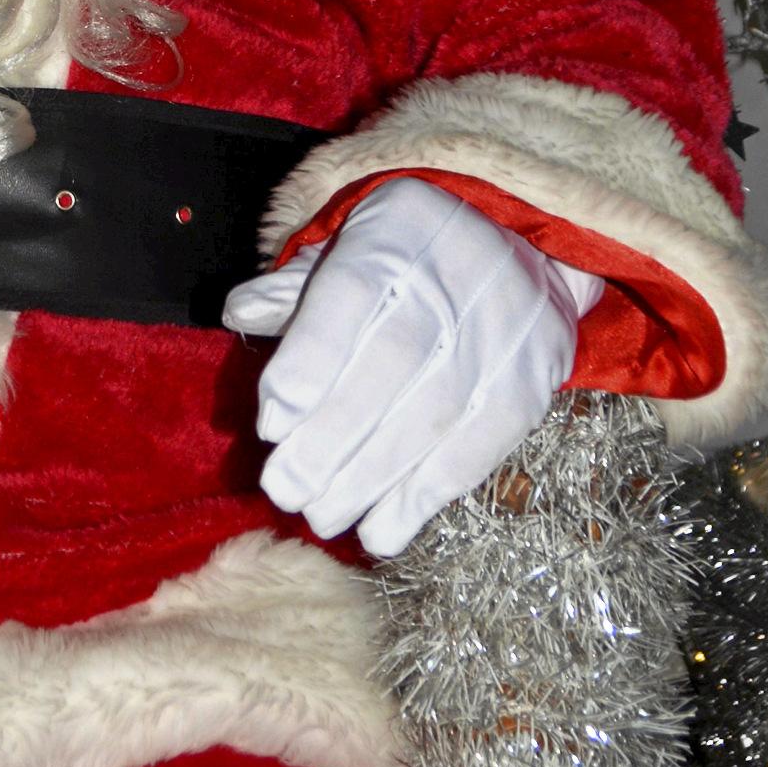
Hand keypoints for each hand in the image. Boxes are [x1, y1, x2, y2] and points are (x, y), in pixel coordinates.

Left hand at [223, 176, 603, 556]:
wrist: (527, 252)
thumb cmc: (410, 259)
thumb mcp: (351, 245)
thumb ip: (295, 286)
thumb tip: (238, 313)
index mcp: (395, 235)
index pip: (350, 295)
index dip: (310, 363)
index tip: (271, 425)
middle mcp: (453, 278)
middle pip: (391, 363)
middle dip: (331, 438)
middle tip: (285, 491)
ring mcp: (501, 333)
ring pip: (434, 414)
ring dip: (371, 479)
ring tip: (322, 517)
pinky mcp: (529, 385)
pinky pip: (478, 447)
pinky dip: (426, 496)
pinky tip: (382, 531)